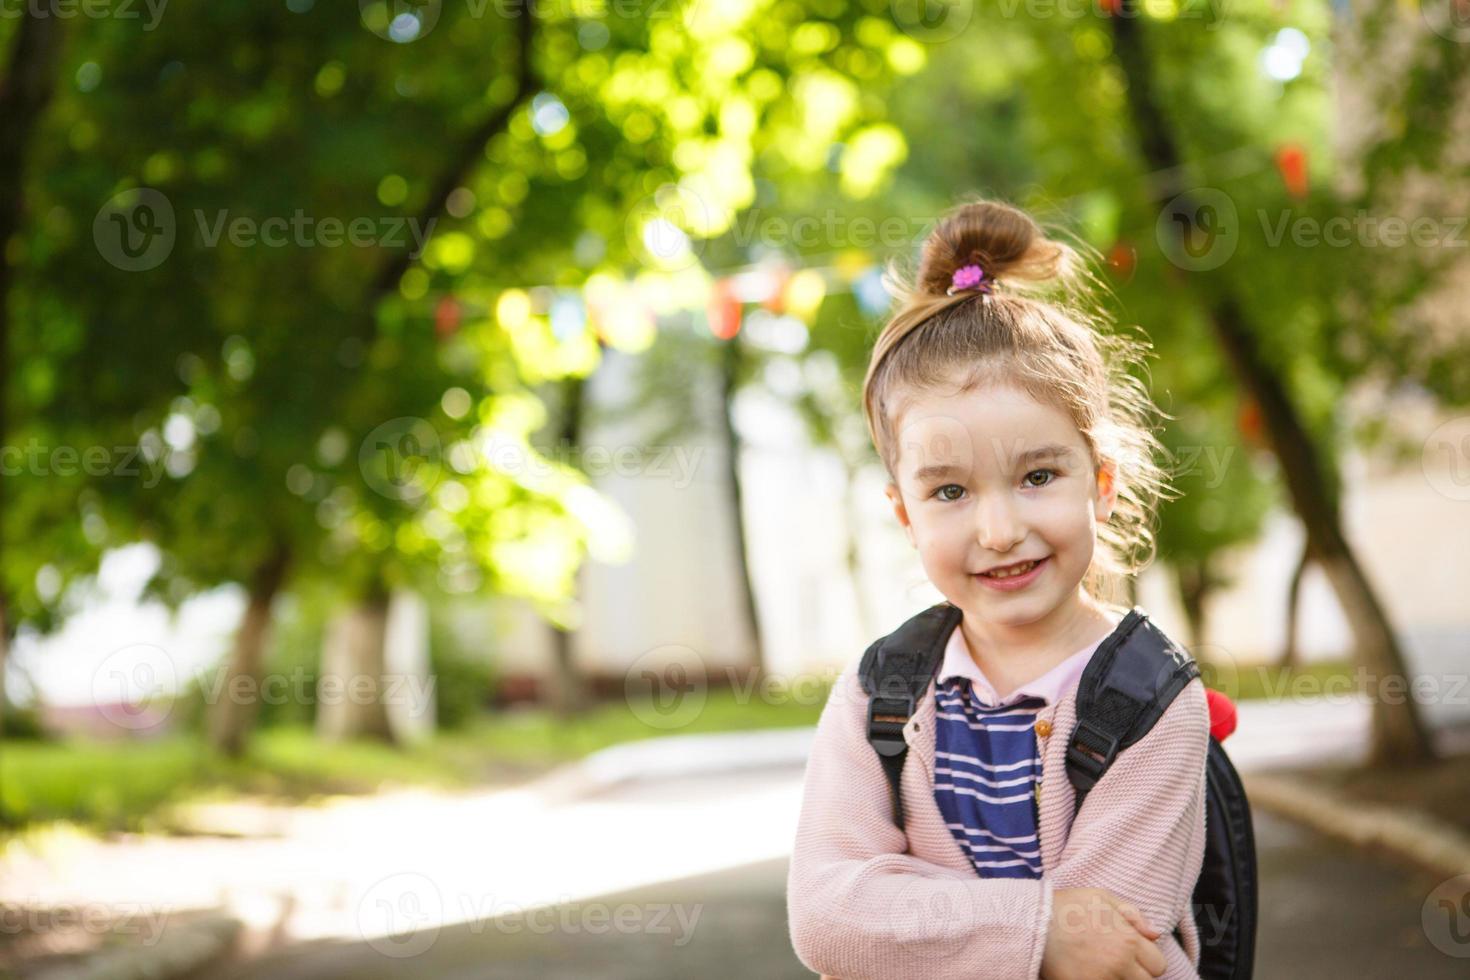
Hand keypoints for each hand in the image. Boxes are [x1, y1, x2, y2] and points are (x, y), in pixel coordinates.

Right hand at [1040, 887, 1166, 979]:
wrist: (1032, 922)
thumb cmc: (1066, 906)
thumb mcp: (1101, 897)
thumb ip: (1132, 914)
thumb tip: (1155, 934)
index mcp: (1128, 940)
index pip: (1158, 965)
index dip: (1148, 960)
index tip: (1133, 955)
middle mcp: (1120, 963)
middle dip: (1136, 973)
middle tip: (1117, 962)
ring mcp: (1101, 979)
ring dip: (1119, 978)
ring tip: (1101, 965)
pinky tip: (1088, 971)